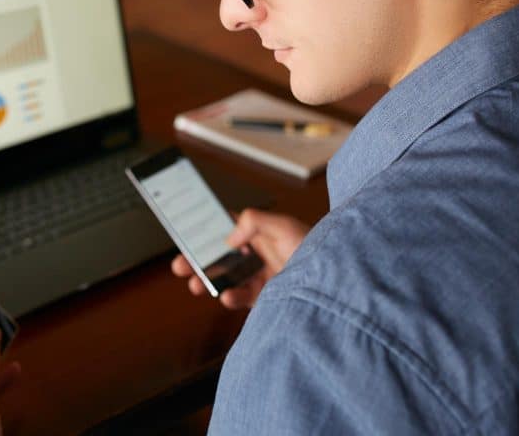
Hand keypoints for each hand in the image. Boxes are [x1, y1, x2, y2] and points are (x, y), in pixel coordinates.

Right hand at [171, 208, 309, 308]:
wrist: (338, 286)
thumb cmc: (319, 249)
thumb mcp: (285, 226)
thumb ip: (254, 221)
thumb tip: (230, 237)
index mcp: (261, 231)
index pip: (227, 227)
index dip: (206, 229)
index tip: (186, 234)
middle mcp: (259, 253)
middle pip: (221, 255)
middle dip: (198, 260)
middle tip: (180, 266)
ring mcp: (262, 276)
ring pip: (227, 278)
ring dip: (208, 281)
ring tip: (195, 284)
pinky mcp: (267, 297)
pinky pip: (243, 297)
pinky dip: (231, 297)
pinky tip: (226, 296)